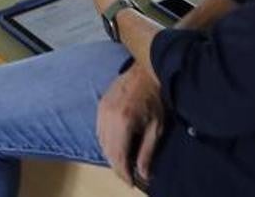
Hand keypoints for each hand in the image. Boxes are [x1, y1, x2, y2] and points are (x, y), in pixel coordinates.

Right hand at [97, 63, 165, 186]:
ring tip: (122, 163)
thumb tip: (144, 173)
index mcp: (124, 122)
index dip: (124, 172)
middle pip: (108, 151)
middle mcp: (108, 117)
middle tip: (127, 175)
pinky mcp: (99, 106)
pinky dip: (105, 143)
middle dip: (117, 166)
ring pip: (101, 142)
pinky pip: (98, 131)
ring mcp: (101, 111)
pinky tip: (115, 146)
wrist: (144, 71)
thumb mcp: (156, 127)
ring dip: (110, 155)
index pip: (119, 155)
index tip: (131, 182)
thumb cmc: (154, 98)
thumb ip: (147, 151)